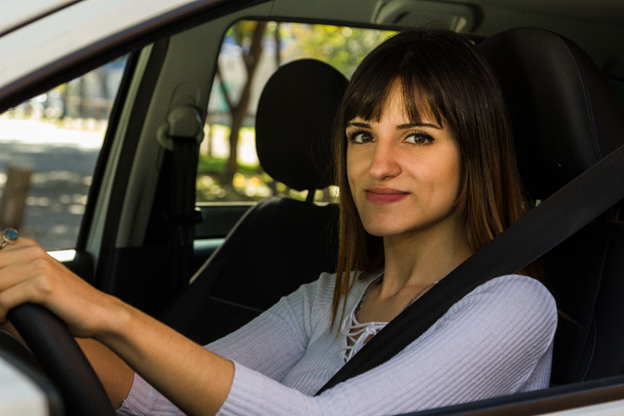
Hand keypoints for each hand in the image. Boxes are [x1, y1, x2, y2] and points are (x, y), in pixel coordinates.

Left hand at [0, 238, 120, 338]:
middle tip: (0, 308)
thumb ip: (9, 275)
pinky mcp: (43, 284)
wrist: (99, 312)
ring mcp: (38, 266)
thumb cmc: (66, 302)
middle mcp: (31, 251)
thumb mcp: (35, 279)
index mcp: (26, 246)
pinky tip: (7, 319)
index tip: (0, 293)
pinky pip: (3, 300)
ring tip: (1, 315)